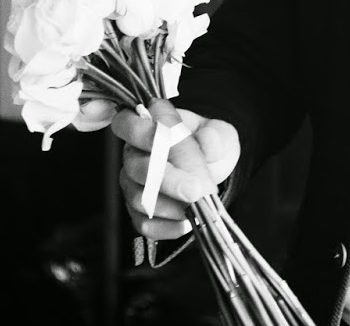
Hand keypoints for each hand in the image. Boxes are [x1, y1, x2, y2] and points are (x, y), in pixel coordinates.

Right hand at [110, 104, 240, 239]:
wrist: (212, 173)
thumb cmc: (210, 147)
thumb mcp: (221, 134)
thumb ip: (217, 135)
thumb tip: (208, 140)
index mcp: (150, 124)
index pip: (128, 123)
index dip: (143, 134)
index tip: (168, 142)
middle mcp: (134, 152)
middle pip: (136, 167)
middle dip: (168, 180)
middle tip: (196, 189)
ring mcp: (133, 182)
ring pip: (139, 198)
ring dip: (171, 206)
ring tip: (196, 206)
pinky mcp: (138, 210)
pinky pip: (144, 223)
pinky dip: (167, 226)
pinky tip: (187, 222)